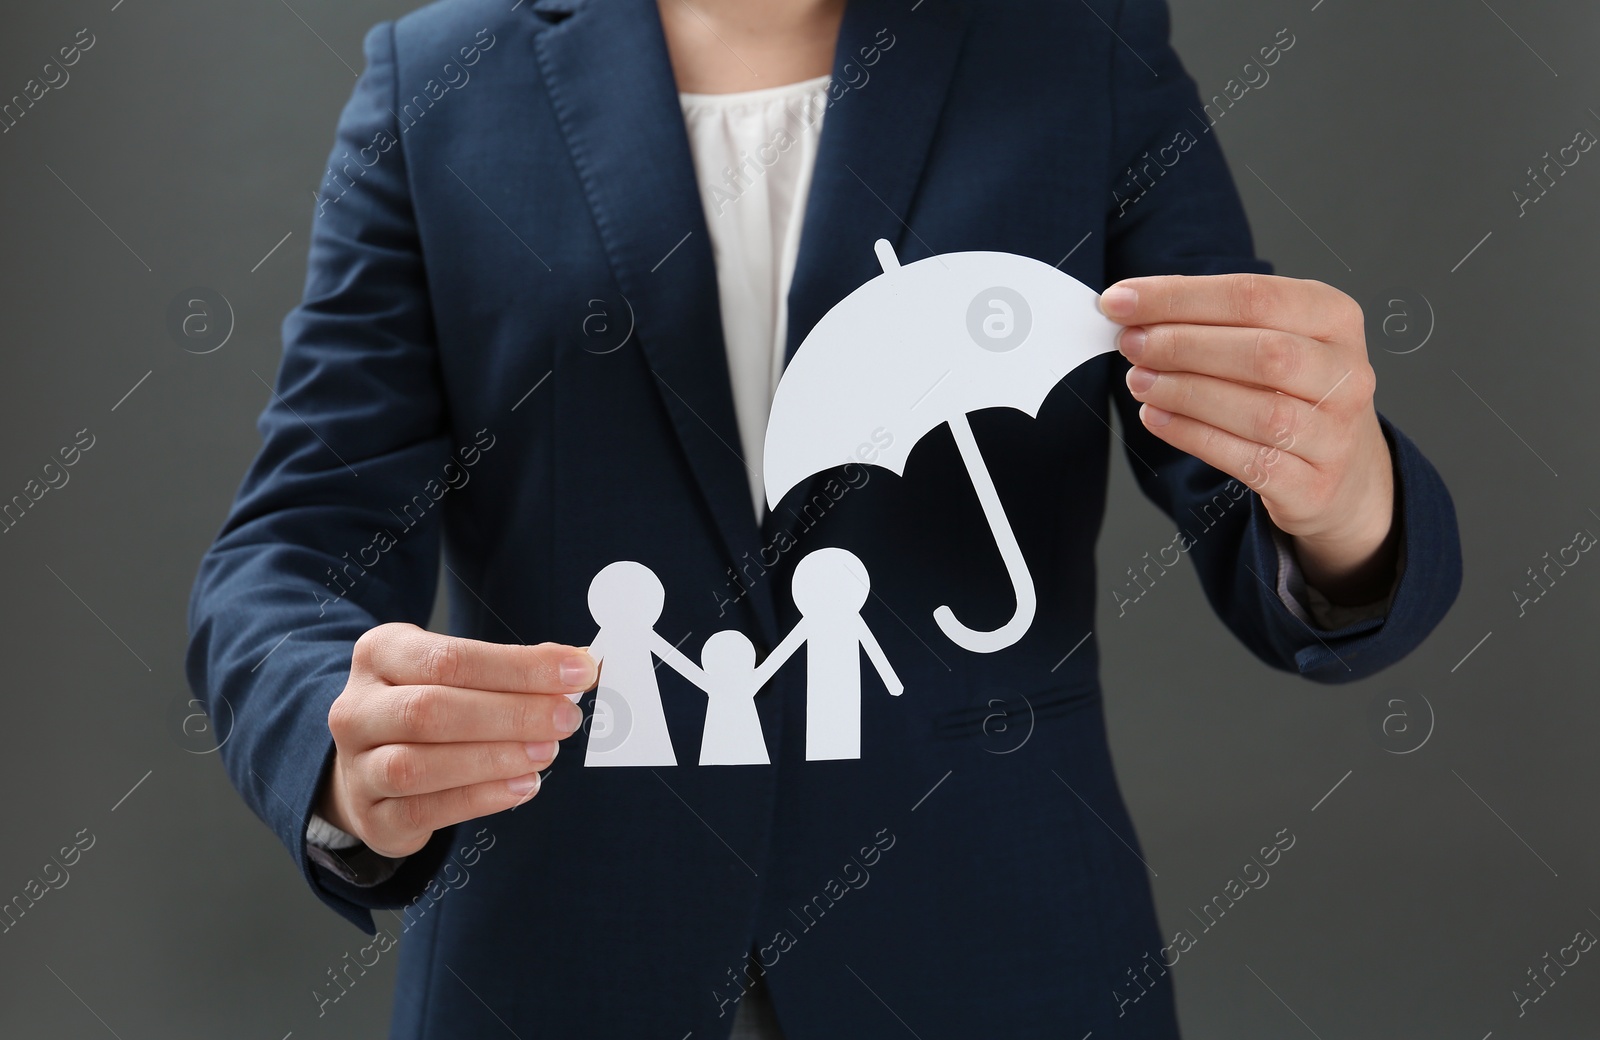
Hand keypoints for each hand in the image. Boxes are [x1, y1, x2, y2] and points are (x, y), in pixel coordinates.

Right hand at [318, 623, 596, 857]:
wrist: (371, 760)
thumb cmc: (428, 704)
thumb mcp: (457, 671)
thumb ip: (512, 669)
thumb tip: (578, 666)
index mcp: (380, 653)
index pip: (451, 657)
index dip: (521, 667)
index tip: (578, 671)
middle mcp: (357, 709)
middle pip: (431, 711)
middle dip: (511, 715)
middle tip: (565, 719)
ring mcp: (357, 766)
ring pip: (418, 765)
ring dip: (494, 759)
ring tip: (546, 753)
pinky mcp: (372, 817)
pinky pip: (423, 811)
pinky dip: (480, 799)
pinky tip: (523, 786)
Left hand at [1101, 273, 1398, 604]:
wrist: (1346, 472)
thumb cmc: (1295, 392)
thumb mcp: (1275, 338)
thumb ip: (1214, 320)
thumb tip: (1134, 306)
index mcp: (1335, 319)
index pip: (1255, 296)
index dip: (1180, 297)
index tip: (1121, 301)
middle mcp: (1346, 374)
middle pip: (1263, 353)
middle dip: (1182, 345)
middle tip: (1130, 343)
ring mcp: (1334, 434)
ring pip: (1259, 411)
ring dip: (1184, 393)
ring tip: (1139, 381)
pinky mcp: (1312, 485)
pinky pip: (1247, 460)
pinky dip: (1192, 436)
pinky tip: (1155, 418)